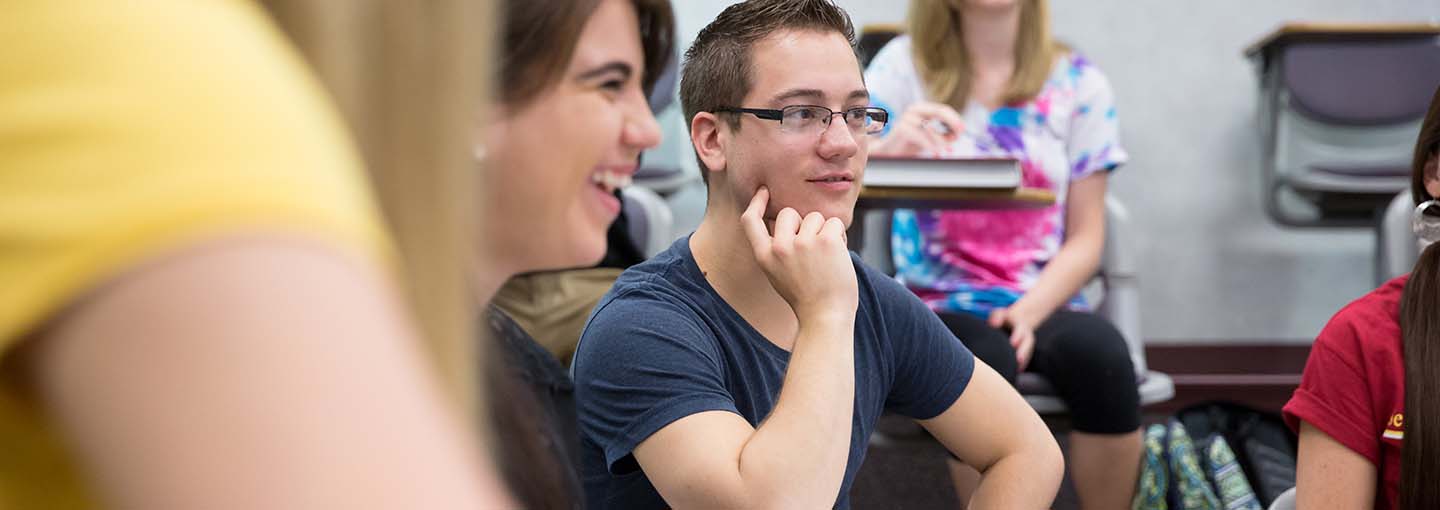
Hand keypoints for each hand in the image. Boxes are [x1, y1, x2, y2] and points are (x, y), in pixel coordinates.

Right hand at [740, 187, 857, 323]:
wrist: (826, 316)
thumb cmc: (806, 298)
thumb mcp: (778, 274)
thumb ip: (777, 249)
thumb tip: (789, 221)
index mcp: (765, 256)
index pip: (750, 221)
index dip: (756, 203)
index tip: (764, 192)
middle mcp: (780, 247)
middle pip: (789, 213)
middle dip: (803, 223)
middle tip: (812, 248)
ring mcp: (803, 243)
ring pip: (815, 217)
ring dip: (824, 231)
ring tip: (826, 257)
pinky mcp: (825, 241)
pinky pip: (834, 223)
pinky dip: (840, 236)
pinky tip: (838, 256)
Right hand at [871, 101, 964, 157]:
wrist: (890, 151)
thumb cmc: (912, 143)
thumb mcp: (931, 138)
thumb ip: (944, 135)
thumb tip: (956, 135)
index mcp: (923, 109)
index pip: (944, 109)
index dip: (955, 119)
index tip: (963, 129)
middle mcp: (915, 109)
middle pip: (939, 111)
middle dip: (952, 122)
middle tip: (959, 134)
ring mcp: (907, 118)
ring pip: (930, 127)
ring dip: (941, 140)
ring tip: (948, 151)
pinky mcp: (902, 128)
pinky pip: (920, 136)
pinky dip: (930, 146)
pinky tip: (937, 153)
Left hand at [988, 307, 1037, 370]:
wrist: (1016, 322)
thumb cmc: (1004, 319)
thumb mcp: (1000, 314)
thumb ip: (997, 317)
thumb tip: (993, 324)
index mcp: (1020, 326)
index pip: (1020, 331)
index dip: (1017, 337)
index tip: (1013, 343)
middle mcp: (1026, 335)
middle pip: (1027, 344)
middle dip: (1024, 352)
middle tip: (1019, 360)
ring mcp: (1027, 345)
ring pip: (1028, 353)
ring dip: (1023, 362)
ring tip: (1017, 370)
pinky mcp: (1025, 352)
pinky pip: (1025, 359)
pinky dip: (1022, 366)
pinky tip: (1016, 372)